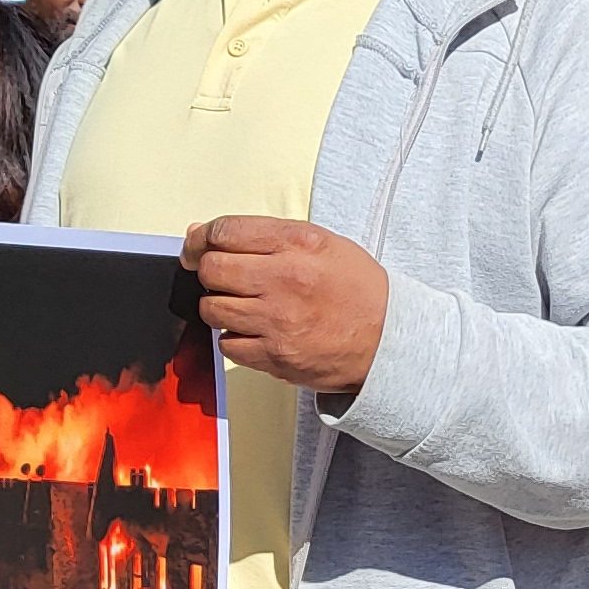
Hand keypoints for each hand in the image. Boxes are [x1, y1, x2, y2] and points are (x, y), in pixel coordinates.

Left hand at [189, 214, 389, 392]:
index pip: (225, 231)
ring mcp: (277, 322)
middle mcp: (284, 280)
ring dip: (220, 306)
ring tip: (244, 306)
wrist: (389, 340)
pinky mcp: (275, 356)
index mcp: (298, 244)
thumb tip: (203, 236)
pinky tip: (256, 331)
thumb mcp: (323, 243)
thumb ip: (265, 235)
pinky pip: (228, 345)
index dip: (201, 238)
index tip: (198, 246)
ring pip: (213, 309)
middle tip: (221, 277)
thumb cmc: (357, 290)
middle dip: (209, 271)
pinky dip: (235, 338)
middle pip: (212, 269)